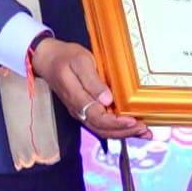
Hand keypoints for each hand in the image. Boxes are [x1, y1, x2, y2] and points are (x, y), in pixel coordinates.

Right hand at [30, 37, 151, 139]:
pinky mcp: (84, 110)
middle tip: (144, 129)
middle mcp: (78, 110)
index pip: (98, 118)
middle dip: (124, 132)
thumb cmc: (65, 57)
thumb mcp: (80, 62)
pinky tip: (130, 126)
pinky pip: (100, 124)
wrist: (47, 59)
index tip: (133, 121)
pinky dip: (116, 128)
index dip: (117, 123)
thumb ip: (92, 81)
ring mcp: (81, 112)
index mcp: (77, 98)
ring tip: (142, 132)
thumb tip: (107, 100)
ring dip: (122, 133)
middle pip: (102, 129)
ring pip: (102, 130)